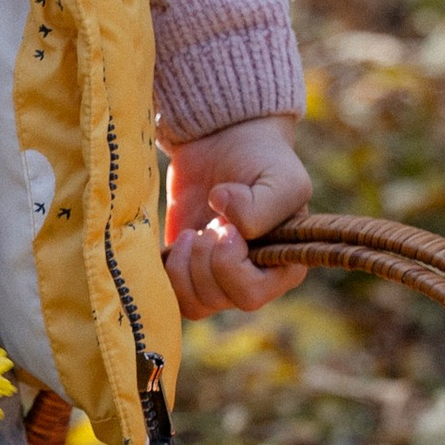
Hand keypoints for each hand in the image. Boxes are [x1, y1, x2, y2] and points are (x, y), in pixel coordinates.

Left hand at [164, 116, 310, 316]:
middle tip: (210, 222)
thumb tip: (224, 214)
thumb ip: (263, 206)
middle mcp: (251, 281)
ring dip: (182, 266)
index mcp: (282, 268)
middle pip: (217, 300)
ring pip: (191, 304)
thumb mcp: (280, 178)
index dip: (229, 263)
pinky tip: (172, 242)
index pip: (250, 294)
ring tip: (192, 232)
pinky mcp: (185, 270)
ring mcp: (216, 280)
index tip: (226, 225)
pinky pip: (167, 294)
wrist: (224, 141)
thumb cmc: (261, 160)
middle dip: (204, 258)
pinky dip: (162, 270)